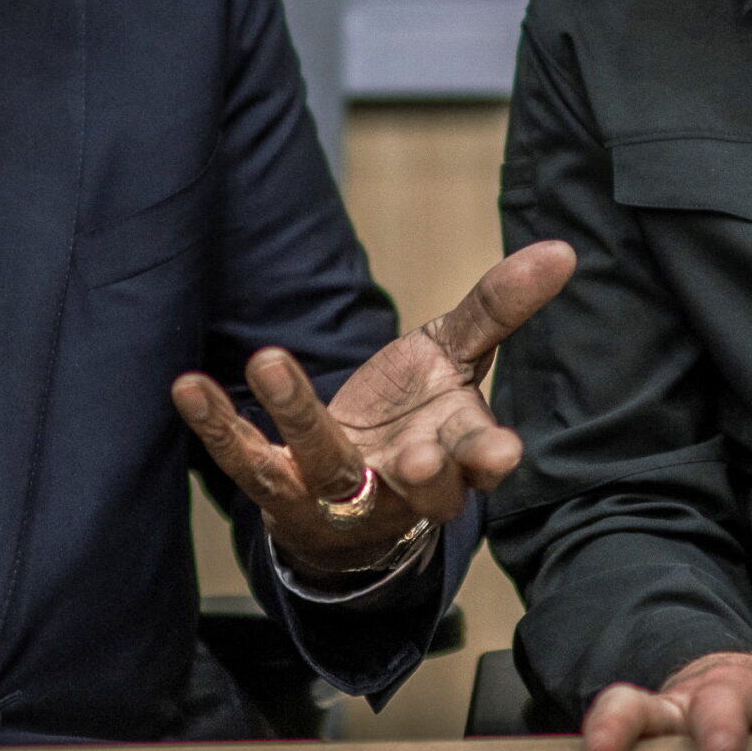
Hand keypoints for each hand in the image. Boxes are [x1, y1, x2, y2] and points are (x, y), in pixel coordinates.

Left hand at [171, 239, 574, 575]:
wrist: (348, 501)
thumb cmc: (415, 419)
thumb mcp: (454, 358)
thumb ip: (499, 307)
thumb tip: (563, 249)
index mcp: (453, 452)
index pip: (480, 458)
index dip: (490, 459)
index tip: (502, 455)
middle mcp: (400, 483)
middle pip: (417, 486)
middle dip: (420, 475)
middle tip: (413, 456)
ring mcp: (336, 491)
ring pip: (322, 464)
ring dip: (297, 415)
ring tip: (270, 358)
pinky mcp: (277, 489)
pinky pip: (246, 460)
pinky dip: (217, 426)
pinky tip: (188, 385)